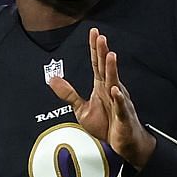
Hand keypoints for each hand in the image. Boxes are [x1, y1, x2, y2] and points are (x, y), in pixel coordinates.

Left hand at [46, 28, 154, 167]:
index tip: (94, 32)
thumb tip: (52, 80)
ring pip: (115, 83)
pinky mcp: (123, 117)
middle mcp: (111, 90)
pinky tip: (115, 91)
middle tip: (101, 37)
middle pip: (106, 68)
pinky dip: (119, 99)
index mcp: (101, 87)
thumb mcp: (82, 109)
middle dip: (103, 53)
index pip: (97, 63)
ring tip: (110, 56)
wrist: (124, 144)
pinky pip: (121, 107)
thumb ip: (68, 93)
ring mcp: (119, 102)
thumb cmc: (107, 125)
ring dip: (112, 70)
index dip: (94, 48)